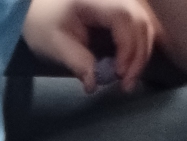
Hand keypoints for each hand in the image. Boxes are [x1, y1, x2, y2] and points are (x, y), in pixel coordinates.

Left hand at [23, 0, 157, 89]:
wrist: (40, 7)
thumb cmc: (44, 23)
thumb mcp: (54, 44)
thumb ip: (77, 62)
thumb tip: (94, 84)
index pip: (124, 17)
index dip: (127, 46)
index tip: (119, 73)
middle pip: (141, 21)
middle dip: (138, 55)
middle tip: (126, 86)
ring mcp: (123, 0)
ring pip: (145, 25)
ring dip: (141, 54)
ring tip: (127, 82)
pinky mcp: (123, 10)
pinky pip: (140, 27)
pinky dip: (138, 48)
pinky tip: (128, 68)